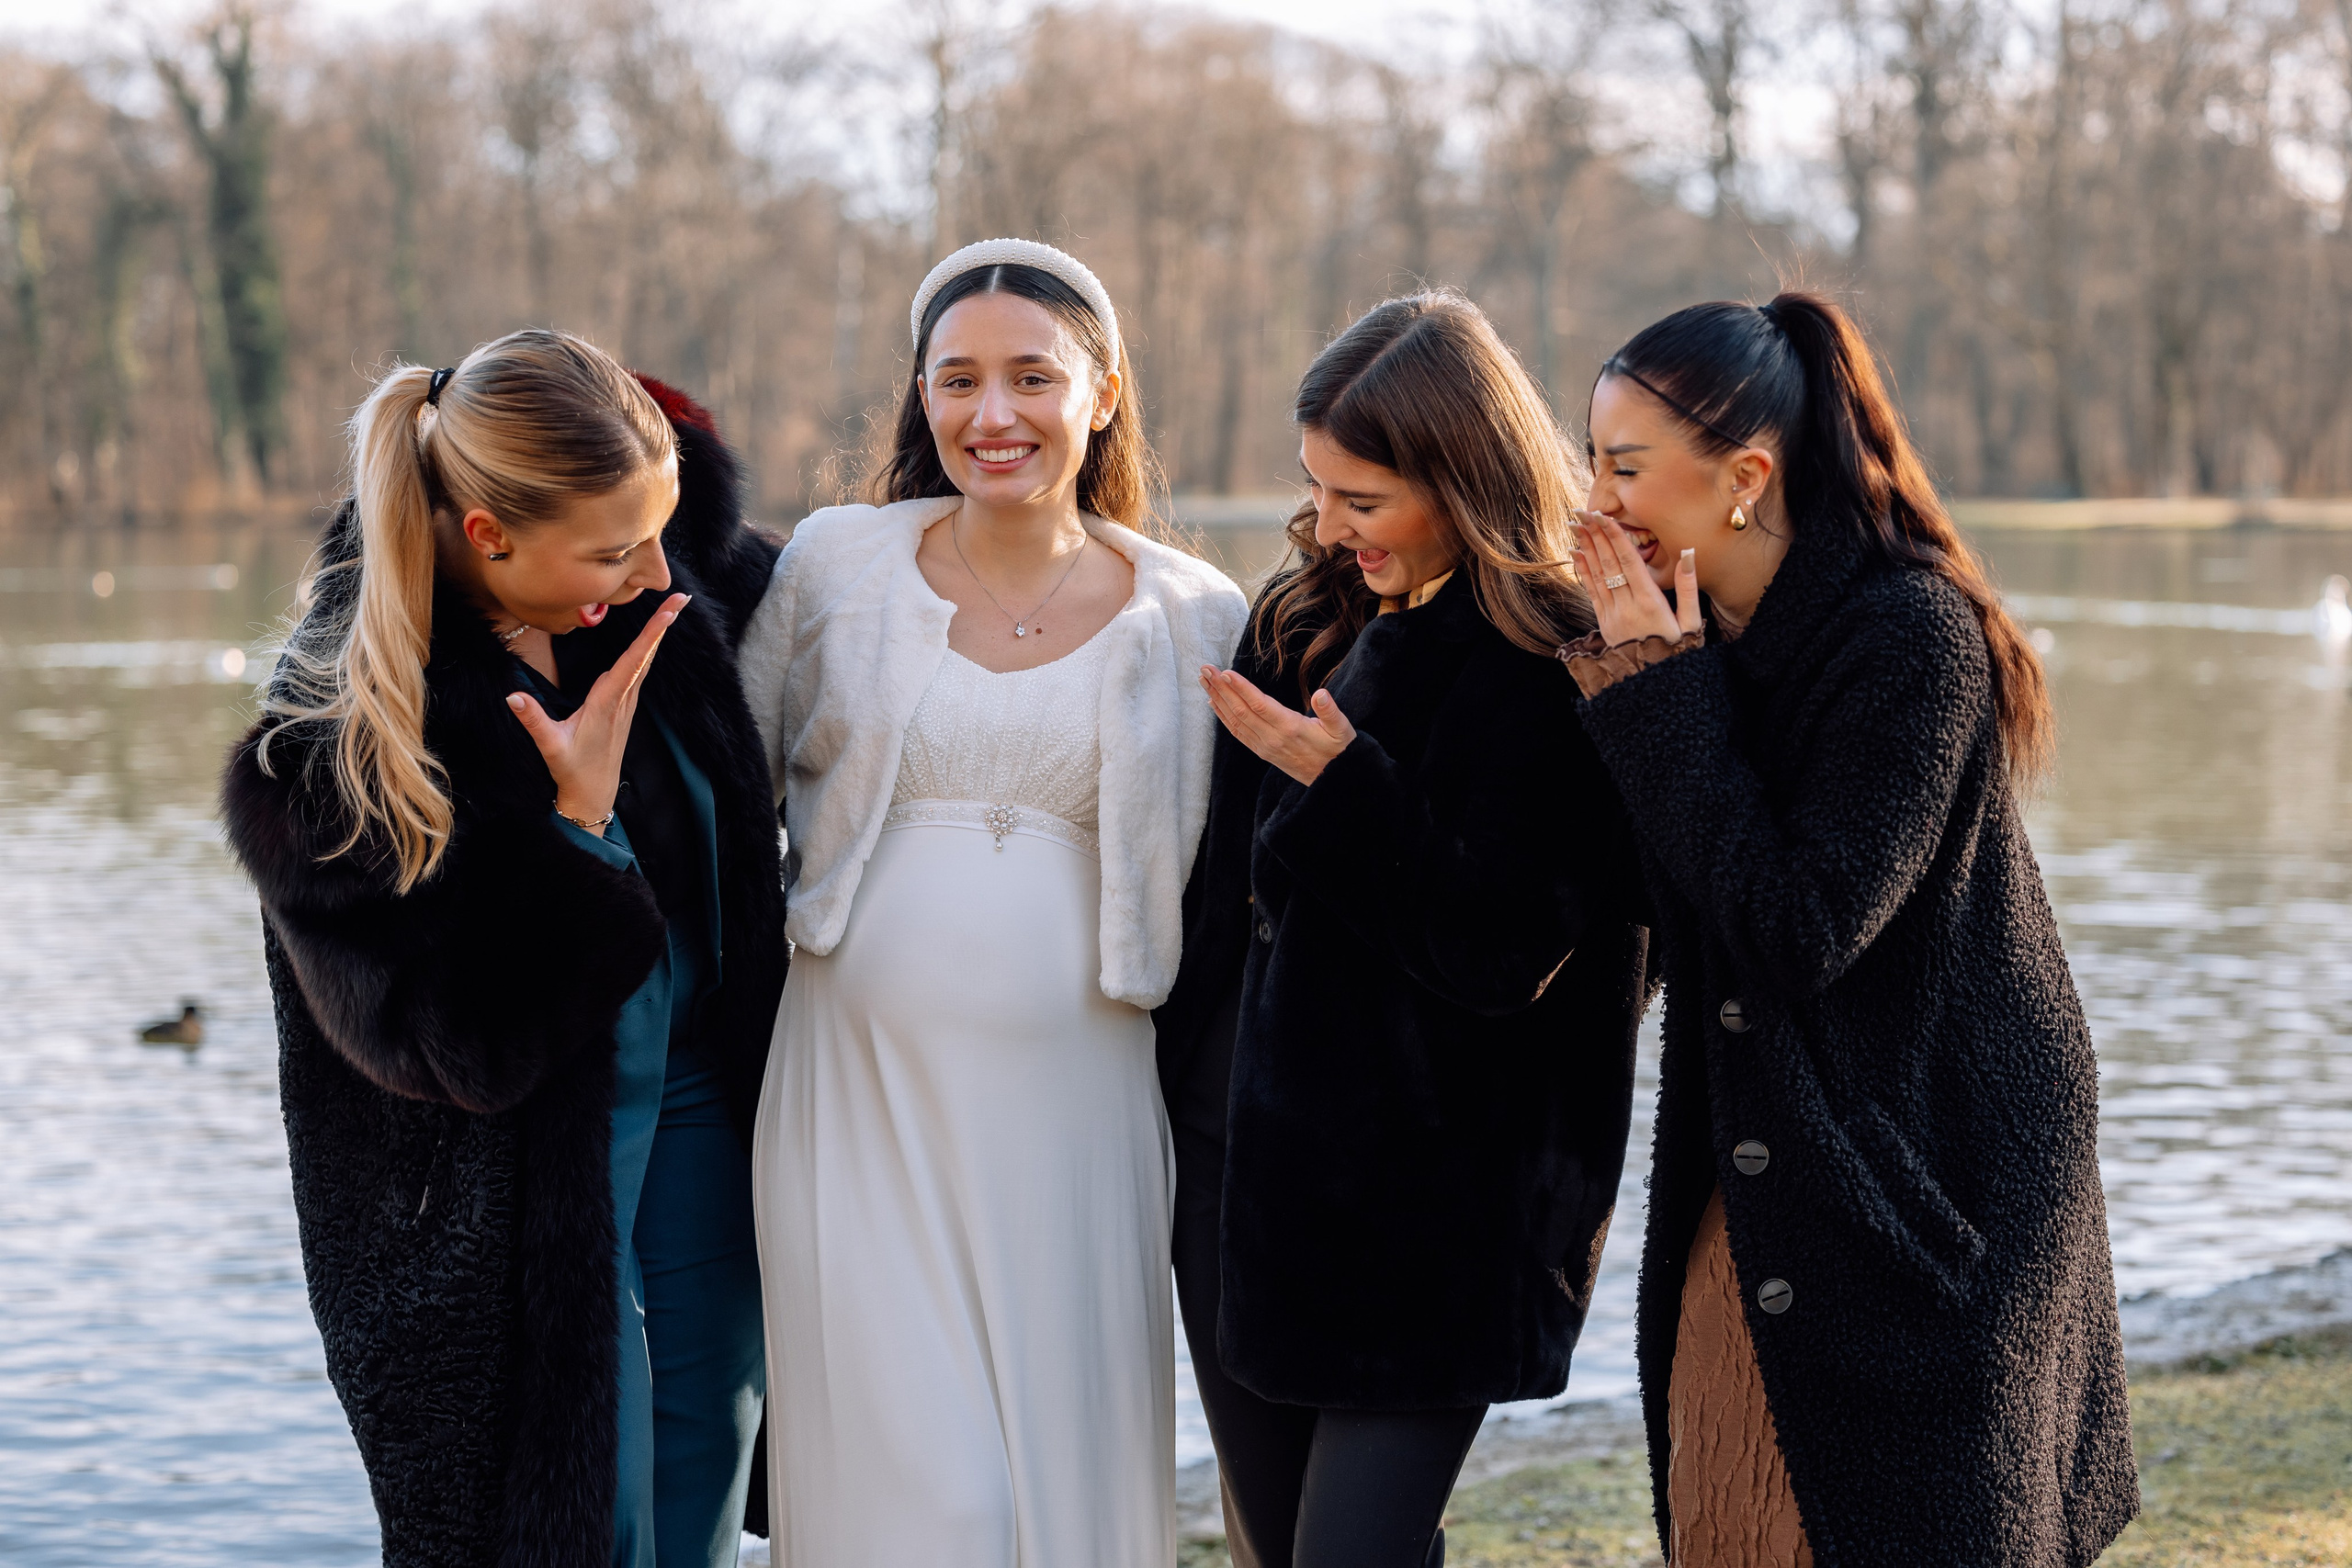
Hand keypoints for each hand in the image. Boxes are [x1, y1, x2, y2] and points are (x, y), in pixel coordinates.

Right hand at [506, 593, 689, 833]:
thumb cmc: (573, 770)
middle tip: (681, 597)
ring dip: (657, 635)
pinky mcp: (623, 706)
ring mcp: (626, 703)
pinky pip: (638, 671)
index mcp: (608, 702)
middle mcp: (622, 699)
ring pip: (645, 661)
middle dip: (663, 625)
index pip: (633, 662)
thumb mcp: (551, 746)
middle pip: (646, 655)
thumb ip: (533, 720)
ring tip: (671, 608)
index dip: (651, 635)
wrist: (593, 794)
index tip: (669, 612)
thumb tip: (512, 696)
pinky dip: (647, 650)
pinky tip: (652, 639)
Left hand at [1200, 665, 1355, 786]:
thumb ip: (1331, 711)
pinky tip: (1213, 703)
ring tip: (1203, 680)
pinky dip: (1223, 717)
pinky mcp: (1262, 751)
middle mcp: (1272, 738)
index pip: (1259, 705)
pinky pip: (1238, 733)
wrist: (1333, 780)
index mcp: (1290, 728)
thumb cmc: (1339, 749)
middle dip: (1221, 688)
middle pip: (1240, 710)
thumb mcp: (1342, 729)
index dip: (1240, 688)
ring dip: (1217, 699)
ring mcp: (1265, 746)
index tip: (1224, 672)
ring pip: (1235, 721)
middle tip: (1205, 668)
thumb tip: (1322, 694)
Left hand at [1569, 511, 1701, 645]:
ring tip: (1576, 526)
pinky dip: (1584, 571)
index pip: (1628, 561)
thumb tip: (1689, 552)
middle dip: (1595, 535)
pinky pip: (1591, 592)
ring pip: (1597, 575)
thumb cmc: (1678, 650)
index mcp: (1650, 602)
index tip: (1603, 516)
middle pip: (1608, 563)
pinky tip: (1576, 554)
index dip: (1614, 536)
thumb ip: (1689, 586)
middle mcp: (1627, 606)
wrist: (1655, 685)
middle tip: (1582, 512)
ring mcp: (1612, 615)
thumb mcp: (1691, 621)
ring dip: (1586, 548)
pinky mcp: (1604, 623)